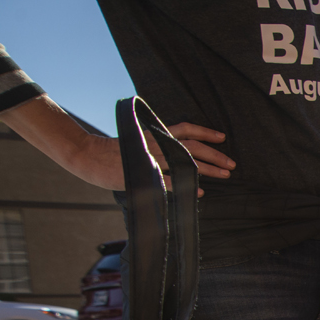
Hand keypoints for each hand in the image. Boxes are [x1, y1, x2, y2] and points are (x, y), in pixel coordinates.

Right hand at [73, 124, 232, 195]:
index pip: (185, 128)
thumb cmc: (114, 149)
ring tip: (224, 175)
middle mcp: (155, 142)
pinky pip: (170, 180)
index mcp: (154, 132)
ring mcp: (150, 158)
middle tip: (232, 164)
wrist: (87, 155)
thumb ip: (158, 143)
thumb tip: (181, 151)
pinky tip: (199, 191)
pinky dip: (186, 185)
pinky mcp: (143, 174)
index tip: (223, 137)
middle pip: (192, 146)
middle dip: (215, 155)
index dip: (205, 132)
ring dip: (207, 169)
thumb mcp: (139, 139)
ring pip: (185, 162)